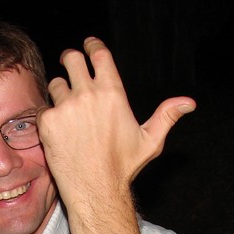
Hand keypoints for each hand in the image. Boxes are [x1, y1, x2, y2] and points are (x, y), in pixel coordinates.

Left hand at [40, 37, 194, 205]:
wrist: (96, 189)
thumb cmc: (123, 166)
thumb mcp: (150, 141)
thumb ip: (166, 116)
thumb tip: (189, 102)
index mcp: (112, 93)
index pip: (98, 54)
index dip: (92, 45)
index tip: (89, 45)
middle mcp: (87, 94)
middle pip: (72, 58)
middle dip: (71, 59)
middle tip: (71, 65)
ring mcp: (65, 107)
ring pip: (56, 83)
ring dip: (60, 90)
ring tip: (67, 107)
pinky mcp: (48, 122)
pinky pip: (44, 108)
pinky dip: (48, 115)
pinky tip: (58, 129)